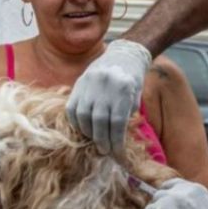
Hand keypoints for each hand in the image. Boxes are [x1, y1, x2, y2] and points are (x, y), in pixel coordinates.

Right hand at [66, 39, 151, 154]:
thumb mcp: (135, 97)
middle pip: (99, 120)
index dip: (116, 140)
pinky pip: (72, 107)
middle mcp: (105, 84)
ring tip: (94, 139)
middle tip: (104, 150)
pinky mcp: (79, 82)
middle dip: (102, 139)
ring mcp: (89, 82)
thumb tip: (114, 139)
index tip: (117, 153)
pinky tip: (83, 128)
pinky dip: (76, 121)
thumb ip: (126, 115)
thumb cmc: (132, 81)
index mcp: (123, 88)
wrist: (123, 56)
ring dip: (88, 132)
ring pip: (83, 115)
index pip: (117, 121)